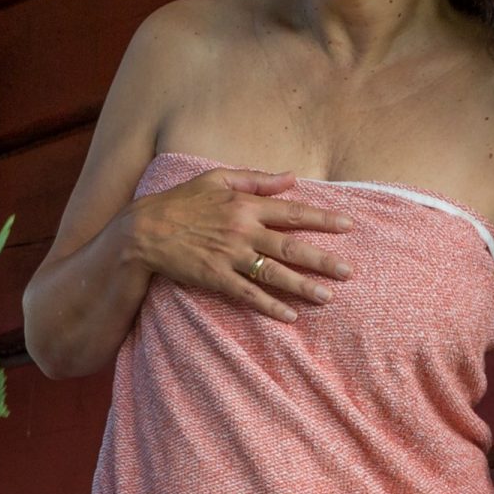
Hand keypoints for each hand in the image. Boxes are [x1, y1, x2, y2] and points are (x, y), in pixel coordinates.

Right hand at [126, 167, 355, 322]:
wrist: (143, 229)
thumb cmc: (181, 201)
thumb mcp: (217, 178)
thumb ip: (257, 178)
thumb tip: (292, 177)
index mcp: (246, 204)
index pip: (293, 213)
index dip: (323, 220)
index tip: (349, 226)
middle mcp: (243, 230)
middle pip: (291, 247)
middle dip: (323, 260)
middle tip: (349, 271)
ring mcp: (230, 256)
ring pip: (274, 273)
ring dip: (303, 286)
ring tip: (328, 297)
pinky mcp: (216, 277)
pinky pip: (248, 294)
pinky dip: (270, 306)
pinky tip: (290, 316)